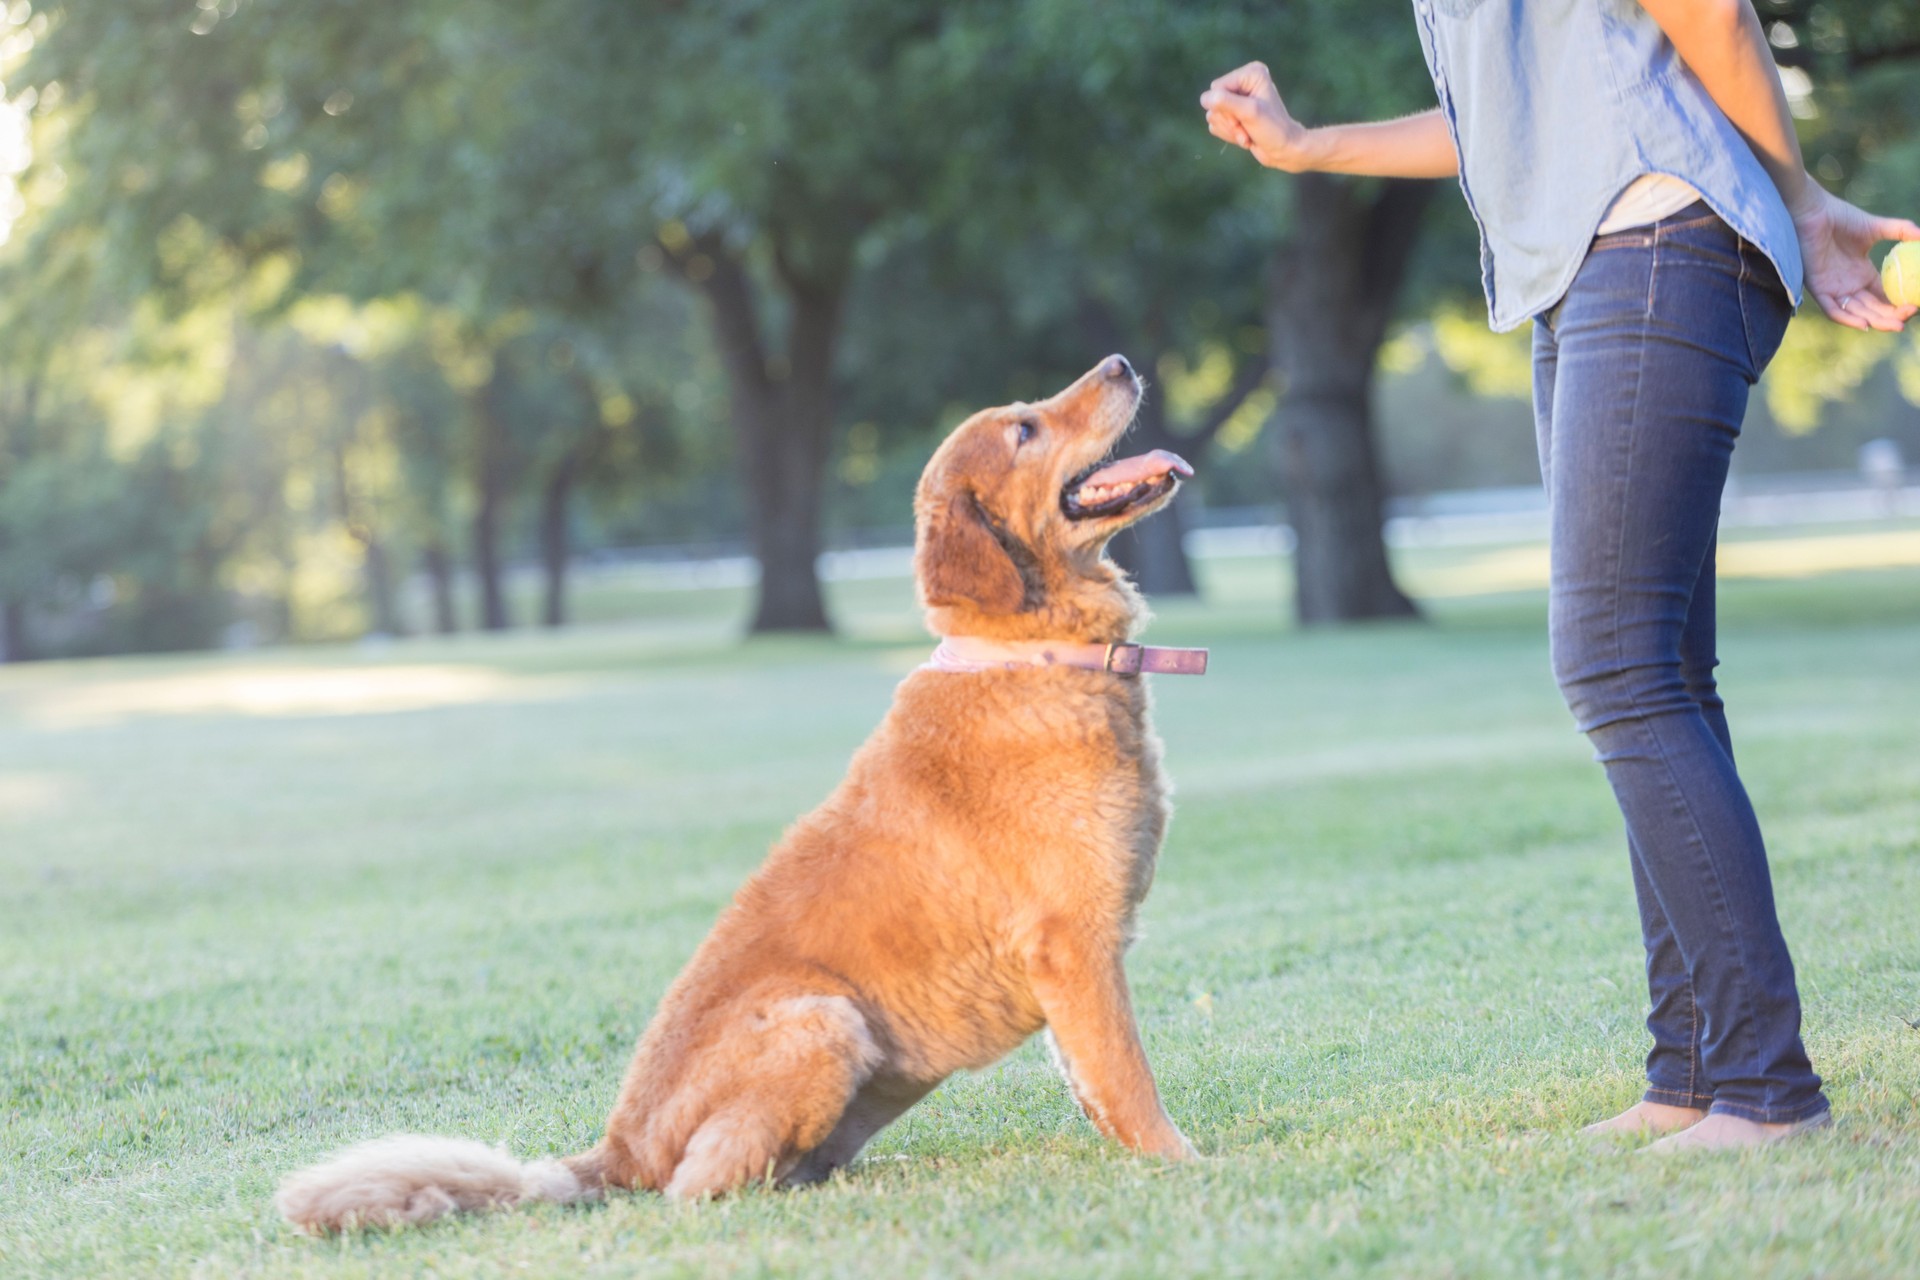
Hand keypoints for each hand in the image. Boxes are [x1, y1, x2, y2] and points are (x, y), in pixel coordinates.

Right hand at [1199, 62, 1314, 172]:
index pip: (1217, 88)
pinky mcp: (1232, 114)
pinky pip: (1215, 124)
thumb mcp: (1250, 112)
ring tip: (1247, 134)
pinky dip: (1227, 134)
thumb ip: (1226, 102)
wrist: (1284, 150)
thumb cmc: (1273, 129)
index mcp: (1250, 73)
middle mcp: (1242, 83)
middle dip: (1228, 121)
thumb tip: (1204, 99)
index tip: (1244, 118)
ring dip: (1229, 130)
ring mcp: (1236, 99)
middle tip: (1246, 128)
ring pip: (1213, 115)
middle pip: (1213, 102)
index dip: (1226, 107)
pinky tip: (1244, 136)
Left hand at [1790, 181, 1919, 331]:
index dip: (1898, 303)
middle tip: (1909, 318)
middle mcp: (1849, 285)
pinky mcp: (1818, 288)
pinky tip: (1865, 323)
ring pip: (1856, 312)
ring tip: (1897, 325)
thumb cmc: (1841, 218)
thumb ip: (1900, 231)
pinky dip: (1848, 319)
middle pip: (1872, 308)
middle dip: (1891, 316)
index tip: (1916, 304)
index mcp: (1862, 274)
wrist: (1813, 212)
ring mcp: (1833, 288)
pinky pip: (1833, 310)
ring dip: (1876, 320)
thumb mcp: (1876, 227)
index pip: (1883, 296)